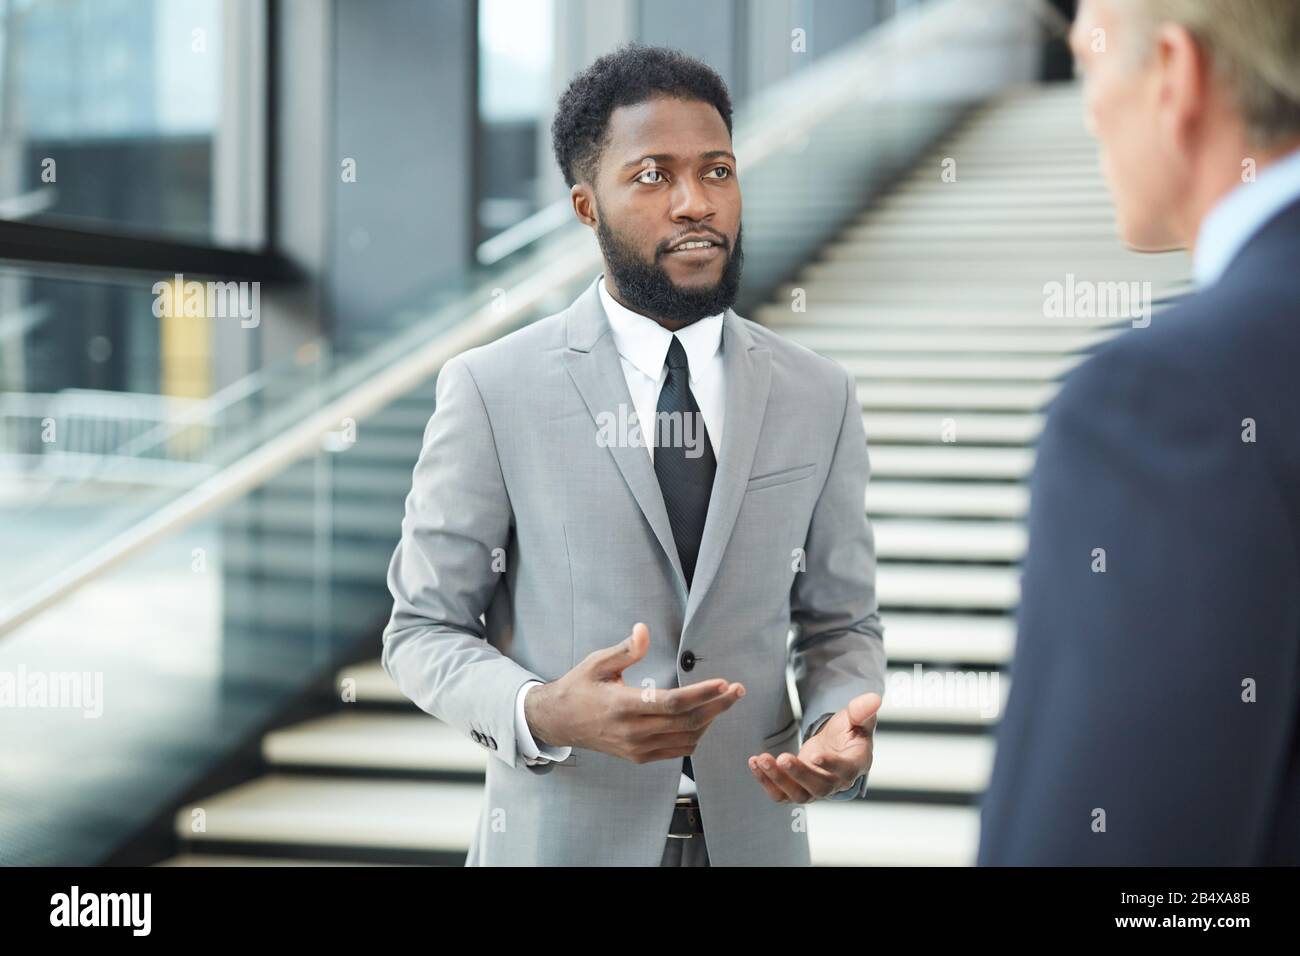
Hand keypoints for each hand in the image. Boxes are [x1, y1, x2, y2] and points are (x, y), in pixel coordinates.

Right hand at [525, 622, 745, 763]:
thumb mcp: (597, 662)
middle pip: (687, 722)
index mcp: (623, 705)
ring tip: (725, 700)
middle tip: (737, 690)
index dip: (702, 694)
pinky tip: (704, 718)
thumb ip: (625, 649)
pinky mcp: (640, 757)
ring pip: (687, 738)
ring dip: (710, 720)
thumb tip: (644, 629)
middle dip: (718, 706)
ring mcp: (637, 748)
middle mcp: (633, 731)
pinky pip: (678, 750)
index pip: (672, 703)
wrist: (559, 722)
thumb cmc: (580, 687)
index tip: (724, 683)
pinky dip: (696, 735)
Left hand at [747, 692, 879, 802]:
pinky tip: (754, 763)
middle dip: (799, 774)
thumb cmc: (848, 732)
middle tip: (782, 757)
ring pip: (797, 794)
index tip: (815, 754)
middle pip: (818, 787)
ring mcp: (814, 789)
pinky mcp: (796, 789)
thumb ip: (862, 710)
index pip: (843, 770)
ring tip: (761, 759)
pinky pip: (780, 793)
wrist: (835, 747)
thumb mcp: (856, 718)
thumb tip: (875, 697)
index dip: (830, 765)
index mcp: (853, 766)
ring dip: (777, 779)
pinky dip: (765, 781)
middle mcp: (835, 783)